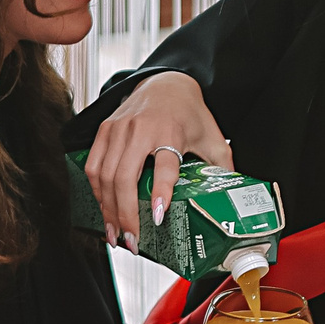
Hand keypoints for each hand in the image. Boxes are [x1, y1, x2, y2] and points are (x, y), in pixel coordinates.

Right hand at [82, 72, 232, 244]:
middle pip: (126, 176)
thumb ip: (221, 167)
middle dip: (125, 214)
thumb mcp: (212, 137)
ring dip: (107, 209)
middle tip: (131, 241)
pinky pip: (94, 165)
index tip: (158, 216)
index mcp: (171, 131)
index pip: (165, 165)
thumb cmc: (189, 112)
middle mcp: (141, 129)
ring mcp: (119, 129)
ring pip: (105, 175)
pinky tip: (104, 208)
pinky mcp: (105, 130)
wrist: (166, 82)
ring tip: (114, 233)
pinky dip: (96, 191)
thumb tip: (231, 200)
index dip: (161, 191)